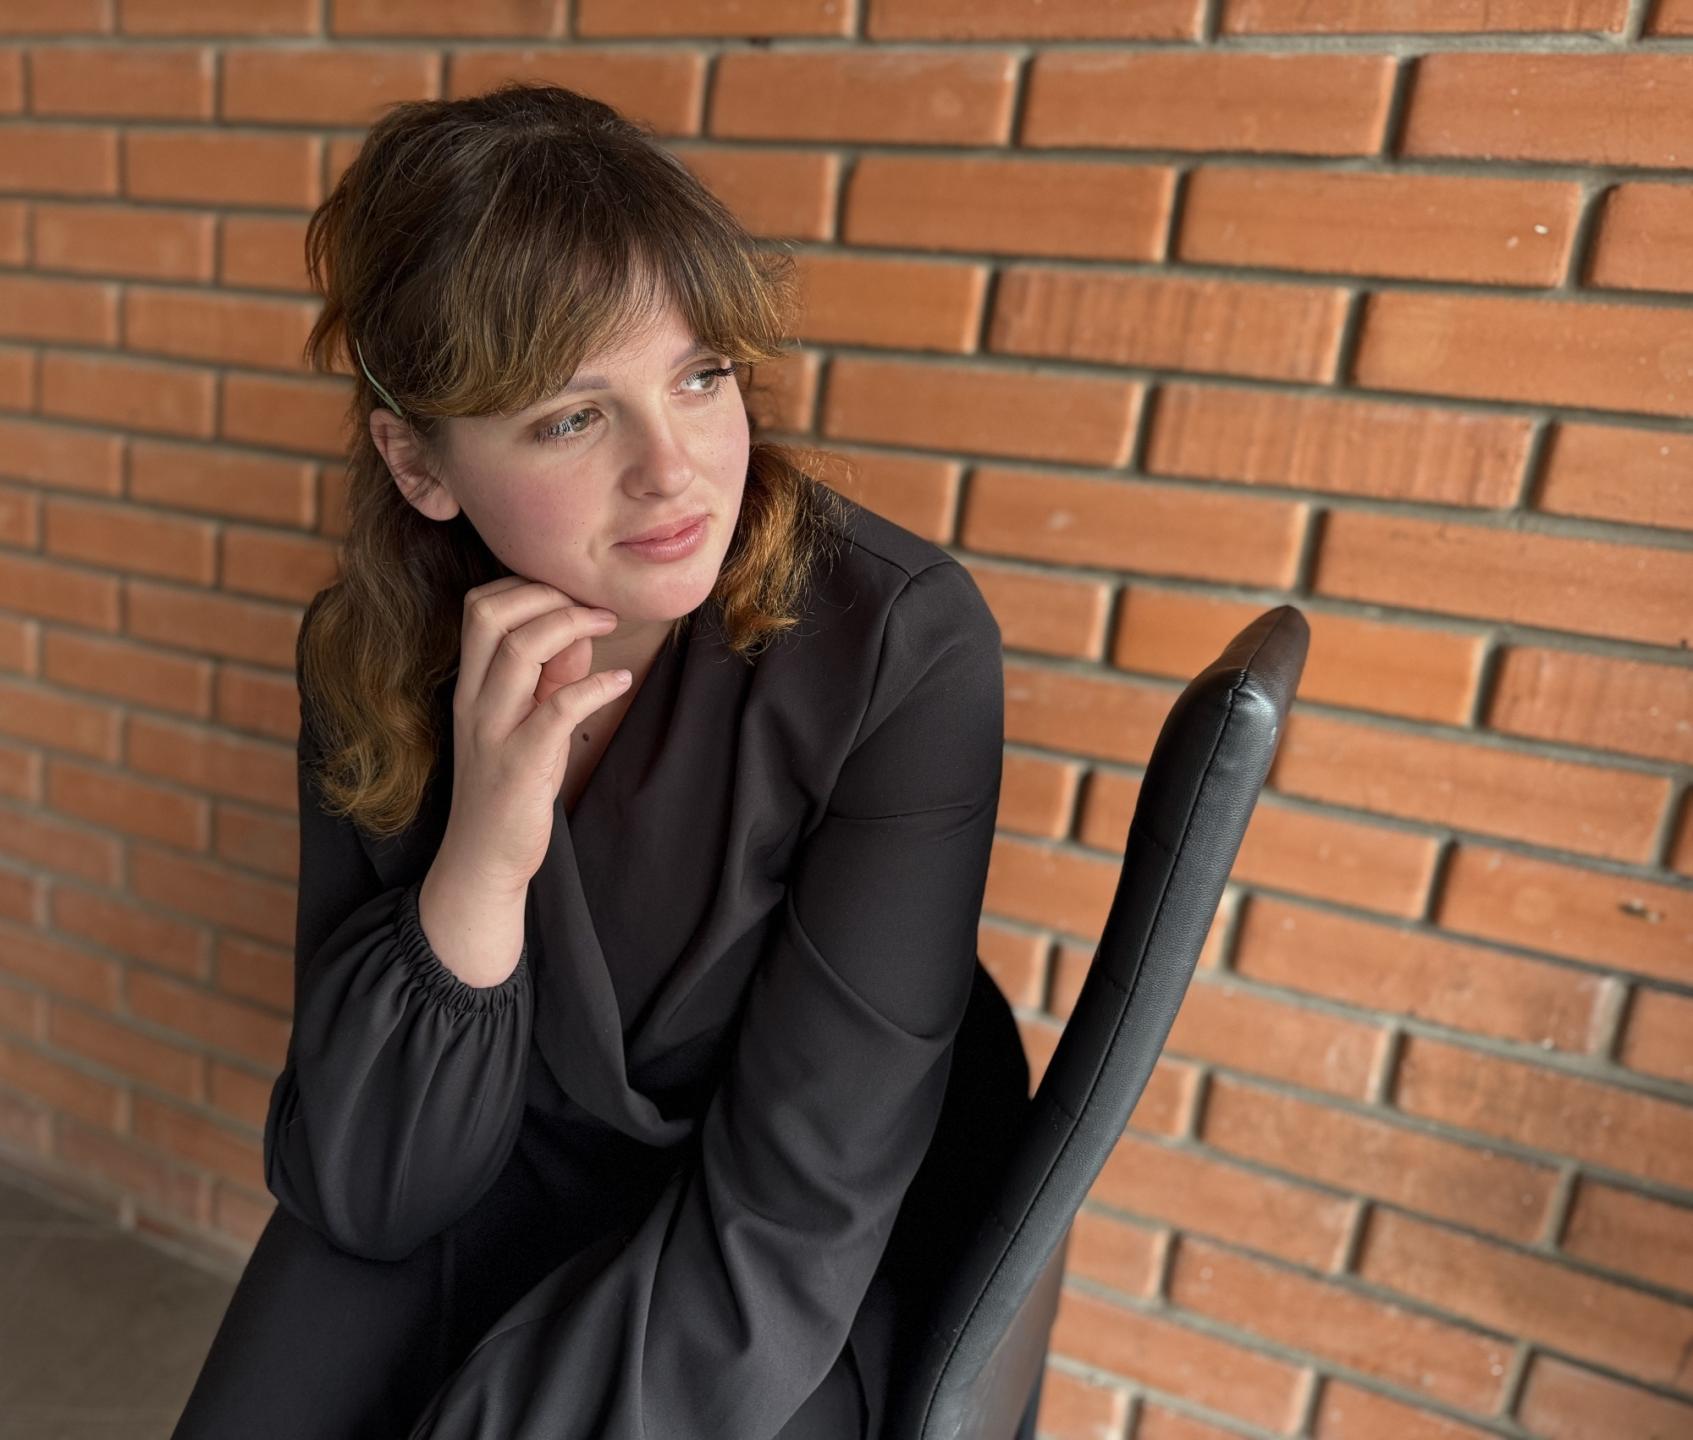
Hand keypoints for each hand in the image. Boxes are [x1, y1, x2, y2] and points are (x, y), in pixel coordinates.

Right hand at [438, 576, 629, 893]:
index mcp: (470, 684)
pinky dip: (594, 687)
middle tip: (593, 608)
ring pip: (517, 651)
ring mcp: (492, 731)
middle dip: (546, 595)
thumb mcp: (527, 719)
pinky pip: (556, 709)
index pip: (479, 607)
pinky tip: (620, 683)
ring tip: (609, 627)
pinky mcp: (519, 765)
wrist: (482, 858)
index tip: (571, 596)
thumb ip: (550, 674)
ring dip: (571, 627)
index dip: (527, 587)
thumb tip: (581, 631)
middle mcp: (473, 700)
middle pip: (489, 614)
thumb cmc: (511, 783)